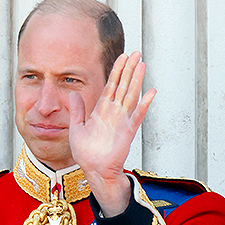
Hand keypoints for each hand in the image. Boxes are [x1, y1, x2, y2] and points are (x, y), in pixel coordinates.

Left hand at [68, 51, 155, 214]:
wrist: (94, 170)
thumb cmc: (86, 153)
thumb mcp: (76, 128)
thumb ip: (77, 110)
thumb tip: (73, 93)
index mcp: (102, 110)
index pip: (111, 85)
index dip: (116, 71)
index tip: (122, 58)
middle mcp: (114, 112)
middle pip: (123, 86)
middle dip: (129, 69)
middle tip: (136, 53)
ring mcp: (122, 120)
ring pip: (131, 95)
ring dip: (137, 80)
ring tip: (142, 65)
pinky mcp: (128, 131)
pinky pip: (137, 115)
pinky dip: (144, 103)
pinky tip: (151, 92)